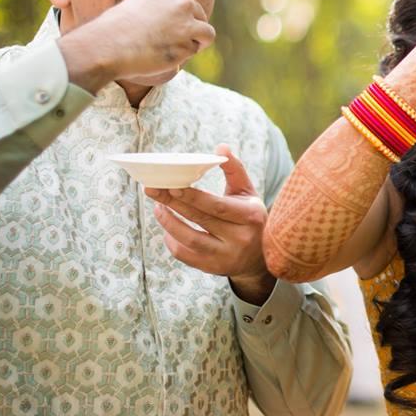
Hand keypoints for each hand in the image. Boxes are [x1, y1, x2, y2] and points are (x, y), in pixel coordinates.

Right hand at [60, 0, 245, 91]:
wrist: (109, 45)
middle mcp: (181, 0)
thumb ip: (169, 5)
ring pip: (206, 33)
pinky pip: (195, 50)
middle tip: (160, 35)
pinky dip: (184, 54)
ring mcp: (186, 21)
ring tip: (166, 43)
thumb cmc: (121, 27)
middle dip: (190, 28)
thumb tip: (192, 19)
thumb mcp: (144, 3)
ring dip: (194, 42)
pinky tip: (163, 52)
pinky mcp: (188, 42)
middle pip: (202, 15)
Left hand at [144, 143, 275, 304]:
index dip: (193, 197)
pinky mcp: (215, 268)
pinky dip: (172, 241)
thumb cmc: (251, 217)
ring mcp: (227, 256)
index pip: (217, 206)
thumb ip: (235, 169)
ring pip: (190, 240)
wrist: (261, 257)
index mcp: (251, 216)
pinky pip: (186, 256)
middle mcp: (240, 238)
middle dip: (174, 203)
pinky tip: (167, 229)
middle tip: (153, 189)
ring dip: (169, 223)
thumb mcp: (248, 193)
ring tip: (158, 208)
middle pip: (200, 220)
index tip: (172, 185)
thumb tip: (221, 147)